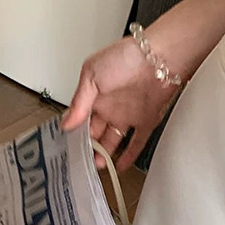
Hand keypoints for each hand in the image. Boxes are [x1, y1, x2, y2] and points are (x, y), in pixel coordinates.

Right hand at [61, 34, 182, 173]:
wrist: (158, 59)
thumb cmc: (125, 57)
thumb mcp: (92, 76)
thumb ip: (79, 102)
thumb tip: (66, 123)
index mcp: (95, 94)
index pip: (81, 119)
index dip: (75, 133)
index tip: (69, 147)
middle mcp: (111, 106)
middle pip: (96, 132)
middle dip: (88, 147)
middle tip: (82, 160)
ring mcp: (128, 115)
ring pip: (113, 141)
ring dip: (104, 154)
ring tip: (96, 165)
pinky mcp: (146, 122)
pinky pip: (136, 143)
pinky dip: (128, 156)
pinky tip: (119, 166)